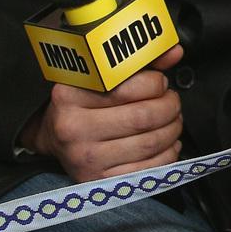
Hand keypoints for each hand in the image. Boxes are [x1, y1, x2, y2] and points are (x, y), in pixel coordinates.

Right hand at [22, 44, 185, 179]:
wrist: (57, 139)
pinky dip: (169, 152)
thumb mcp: (101, 77)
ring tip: (172, 120)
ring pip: (151, 142)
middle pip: (144, 117)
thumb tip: (174, 51)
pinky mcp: (101, 180)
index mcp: (70, 96)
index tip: (160, 83)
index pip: (127, 87)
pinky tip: (167, 142)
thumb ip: (139, 62)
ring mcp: (86, 158)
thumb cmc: (85, 104)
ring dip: (173, 128)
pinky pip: (150, 168)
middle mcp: (73, 129)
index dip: (156, 83)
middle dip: (170, 106)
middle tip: (171, 101)